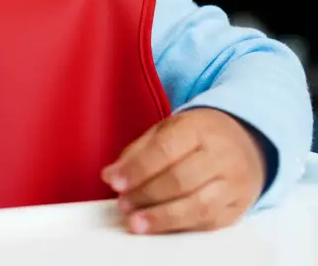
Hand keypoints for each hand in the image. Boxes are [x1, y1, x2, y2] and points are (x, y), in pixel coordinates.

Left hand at [101, 108, 265, 233]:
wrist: (245, 143)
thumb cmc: (197, 136)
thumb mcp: (167, 129)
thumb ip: (138, 151)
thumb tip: (111, 176)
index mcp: (198, 128)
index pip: (165, 149)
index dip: (138, 169)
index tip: (114, 182)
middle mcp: (220, 155)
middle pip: (181, 180)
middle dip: (147, 195)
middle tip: (123, 205)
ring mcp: (234, 183)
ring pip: (198, 206)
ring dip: (163, 218)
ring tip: (137, 222)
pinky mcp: (239, 207)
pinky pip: (209, 222)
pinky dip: (181, 227)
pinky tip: (161, 227)